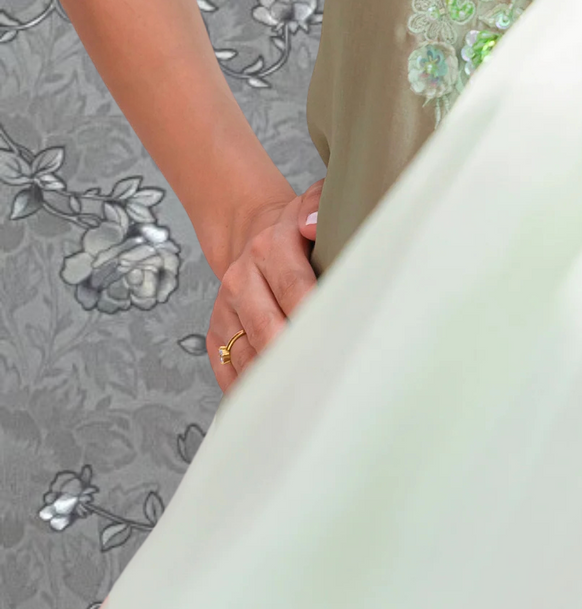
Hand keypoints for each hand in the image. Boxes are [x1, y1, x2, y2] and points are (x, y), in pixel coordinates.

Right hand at [207, 178, 323, 393]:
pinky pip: (228, 369)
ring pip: (247, 354)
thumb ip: (317, 207)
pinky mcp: (216, 332)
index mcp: (269, 248)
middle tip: (326, 380)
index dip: (315, 315)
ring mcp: (226, 309)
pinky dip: (248, 391)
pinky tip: (274, 405)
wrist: (249, 232)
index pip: (294, 287)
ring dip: (274, 380)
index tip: (338, 339)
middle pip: (268, 328)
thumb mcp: (310, 203)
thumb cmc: (294, 229)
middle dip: (296, 356)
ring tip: (306, 400)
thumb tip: (313, 226)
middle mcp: (242, 280)